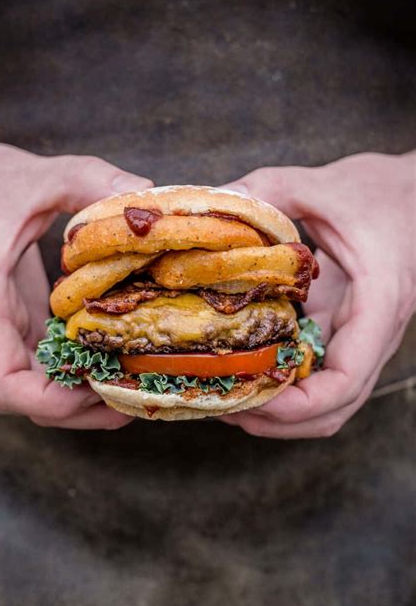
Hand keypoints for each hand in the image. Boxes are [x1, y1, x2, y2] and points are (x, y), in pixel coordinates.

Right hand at [0, 138, 152, 428]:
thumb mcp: (33, 176)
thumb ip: (88, 180)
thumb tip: (146, 193)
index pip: (4, 383)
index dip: (52, 401)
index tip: (99, 388)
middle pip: (28, 400)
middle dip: (80, 409)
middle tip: (135, 395)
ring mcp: (2, 327)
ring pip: (36, 387)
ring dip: (82, 396)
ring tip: (133, 384)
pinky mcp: (15, 319)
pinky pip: (43, 360)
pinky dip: (77, 368)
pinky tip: (114, 354)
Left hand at [221, 152, 414, 437]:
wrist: (414, 195)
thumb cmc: (381, 192)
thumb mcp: (320, 185)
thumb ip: (266, 192)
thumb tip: (209, 208)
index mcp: (377, 305)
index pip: (346, 380)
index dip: (297, 405)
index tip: (251, 400)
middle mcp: (373, 335)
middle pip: (333, 409)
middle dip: (278, 420)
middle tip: (223, 406)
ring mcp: (360, 339)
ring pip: (328, 403)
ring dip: (281, 414)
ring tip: (229, 399)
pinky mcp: (345, 333)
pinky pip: (319, 378)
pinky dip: (285, 388)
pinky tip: (247, 371)